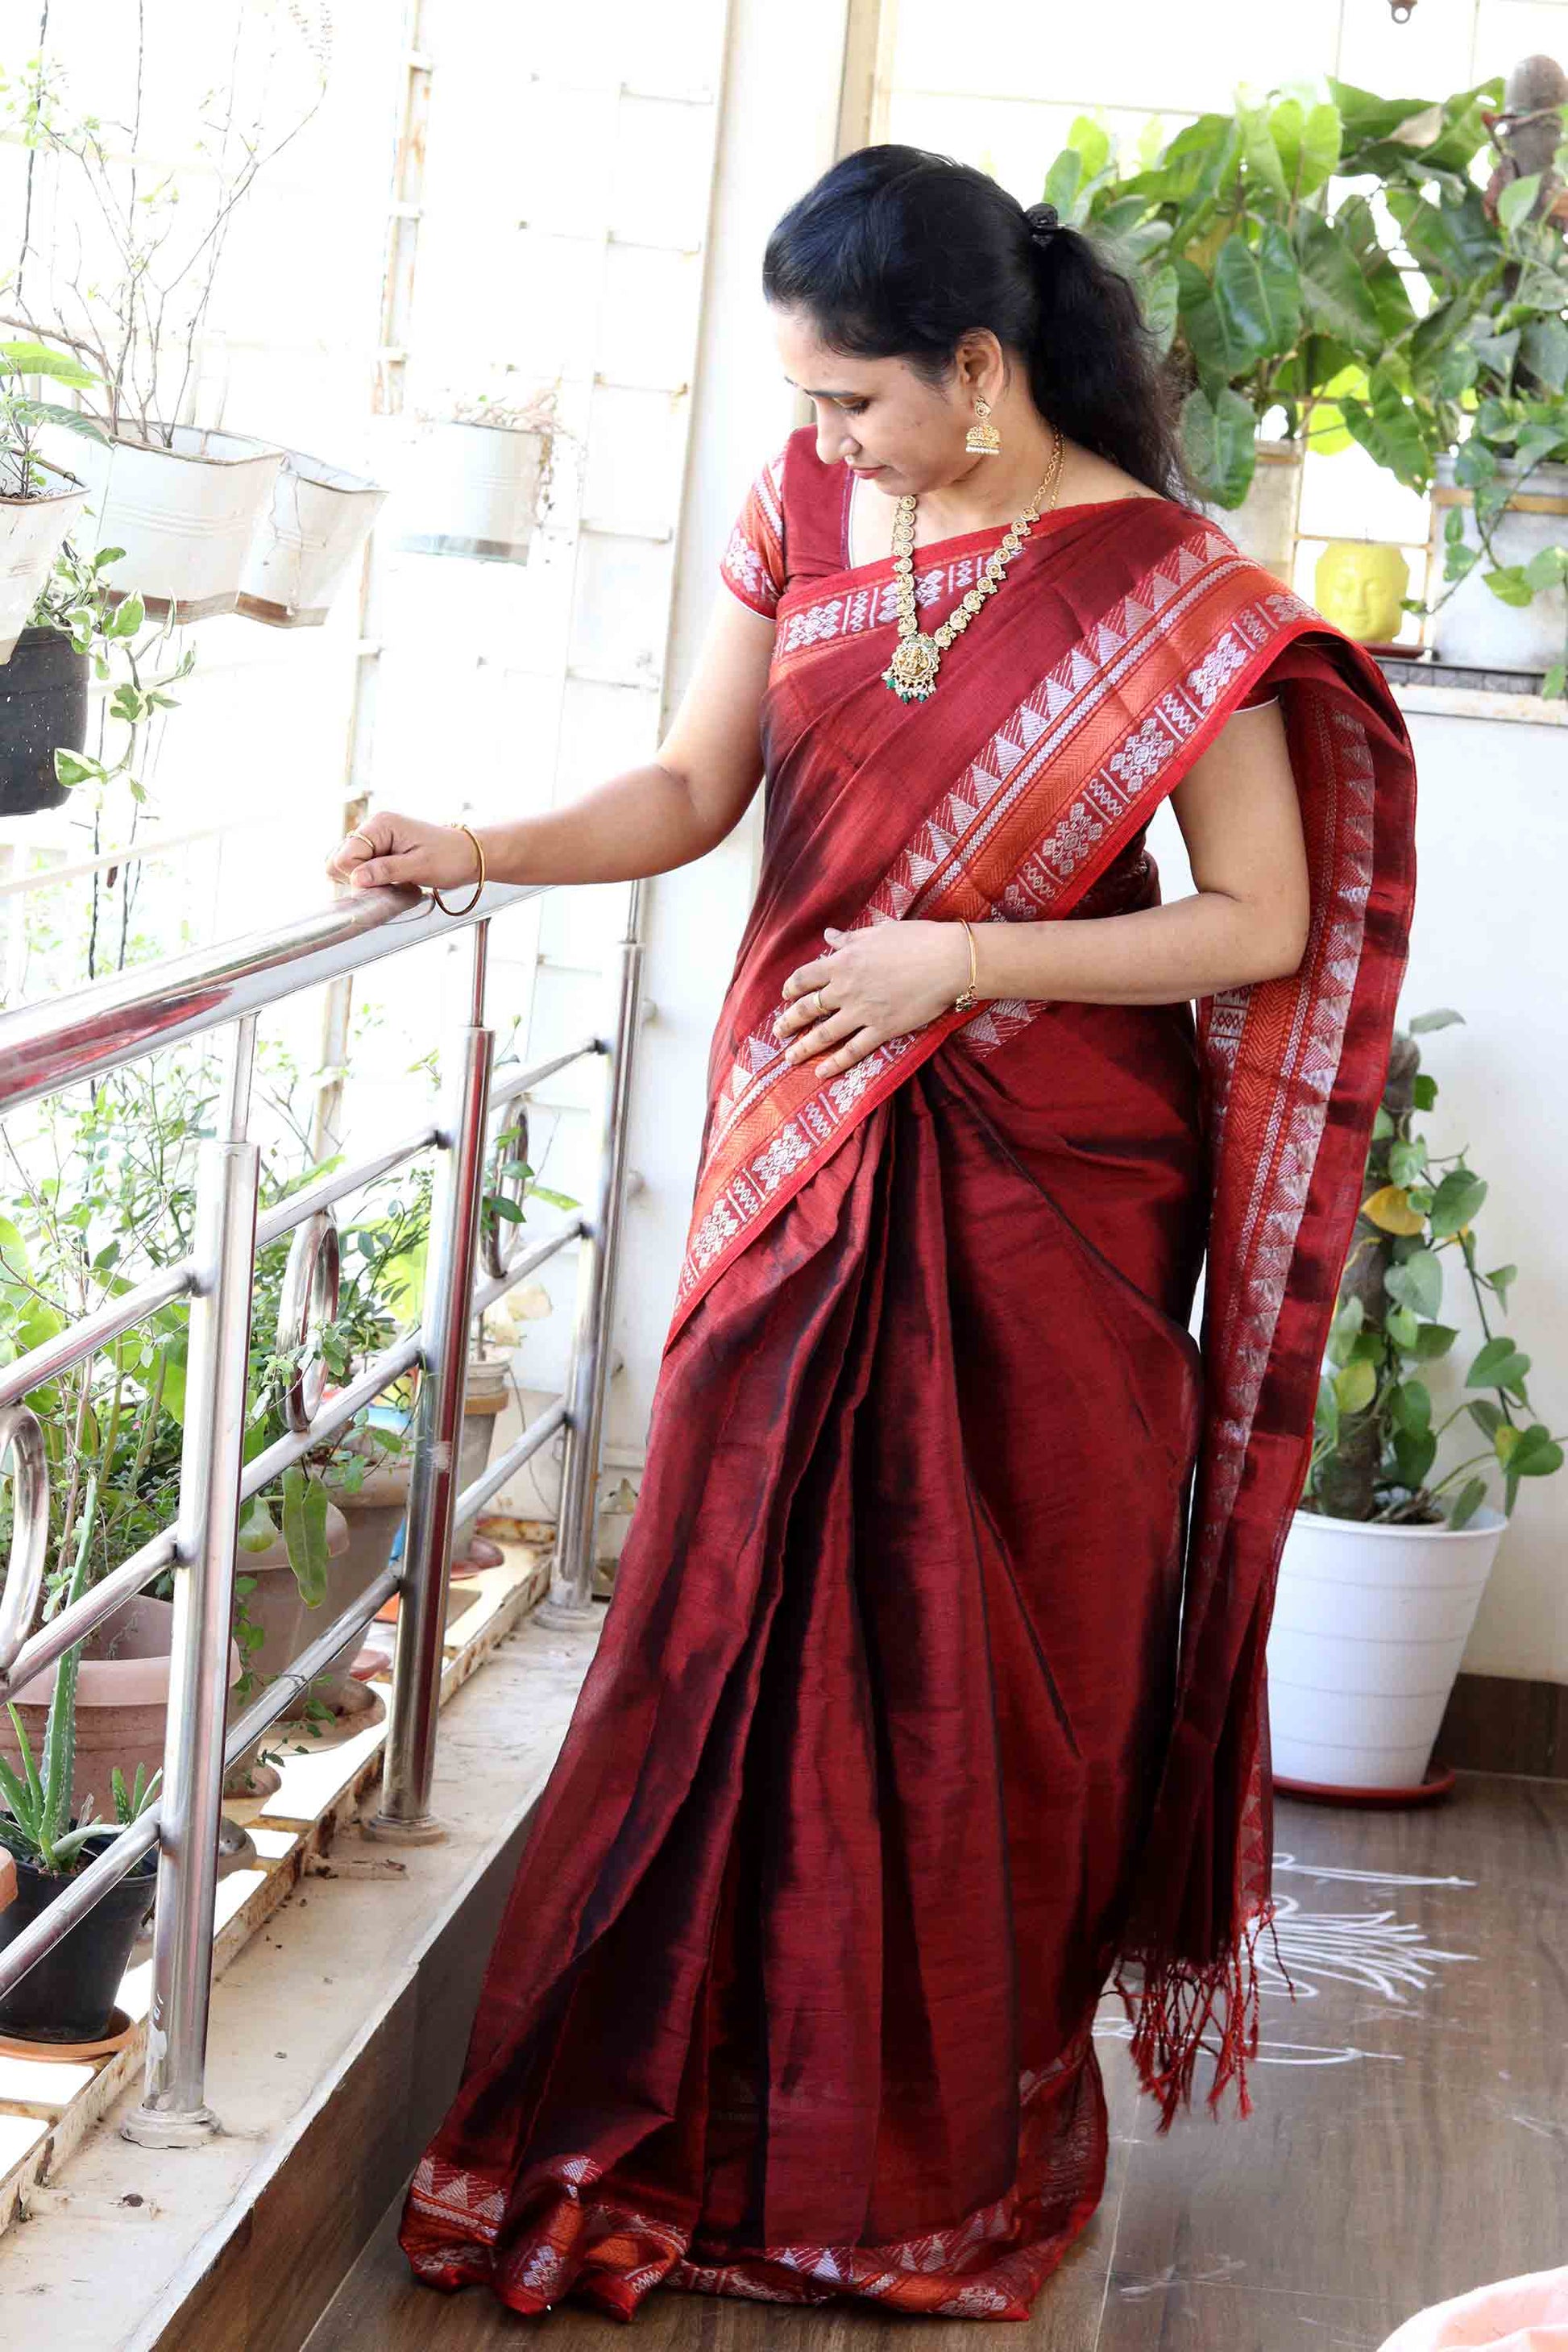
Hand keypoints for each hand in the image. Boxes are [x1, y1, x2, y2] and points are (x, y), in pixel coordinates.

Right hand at [325, 812, 480, 891]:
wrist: (469, 855)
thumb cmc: (450, 857)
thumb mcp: (420, 866)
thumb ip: (386, 871)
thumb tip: (356, 879)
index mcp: (380, 825)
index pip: (345, 856)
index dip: (359, 876)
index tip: (383, 882)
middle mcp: (372, 828)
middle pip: (339, 860)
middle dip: (358, 878)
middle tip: (388, 882)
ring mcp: (374, 839)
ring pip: (347, 866)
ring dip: (365, 879)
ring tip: (393, 879)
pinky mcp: (378, 850)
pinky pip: (359, 868)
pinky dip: (371, 878)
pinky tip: (391, 879)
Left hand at [773, 919, 974, 1077]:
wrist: (948, 961)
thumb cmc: (916, 940)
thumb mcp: (877, 932)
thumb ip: (849, 938)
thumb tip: (829, 935)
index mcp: (843, 961)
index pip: (805, 977)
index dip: (791, 987)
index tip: (786, 995)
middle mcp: (846, 988)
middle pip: (808, 1008)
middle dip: (789, 1021)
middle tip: (778, 1032)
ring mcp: (862, 1012)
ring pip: (824, 1034)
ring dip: (802, 1048)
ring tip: (789, 1058)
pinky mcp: (882, 1029)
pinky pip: (853, 1051)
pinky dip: (834, 1063)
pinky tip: (821, 1073)